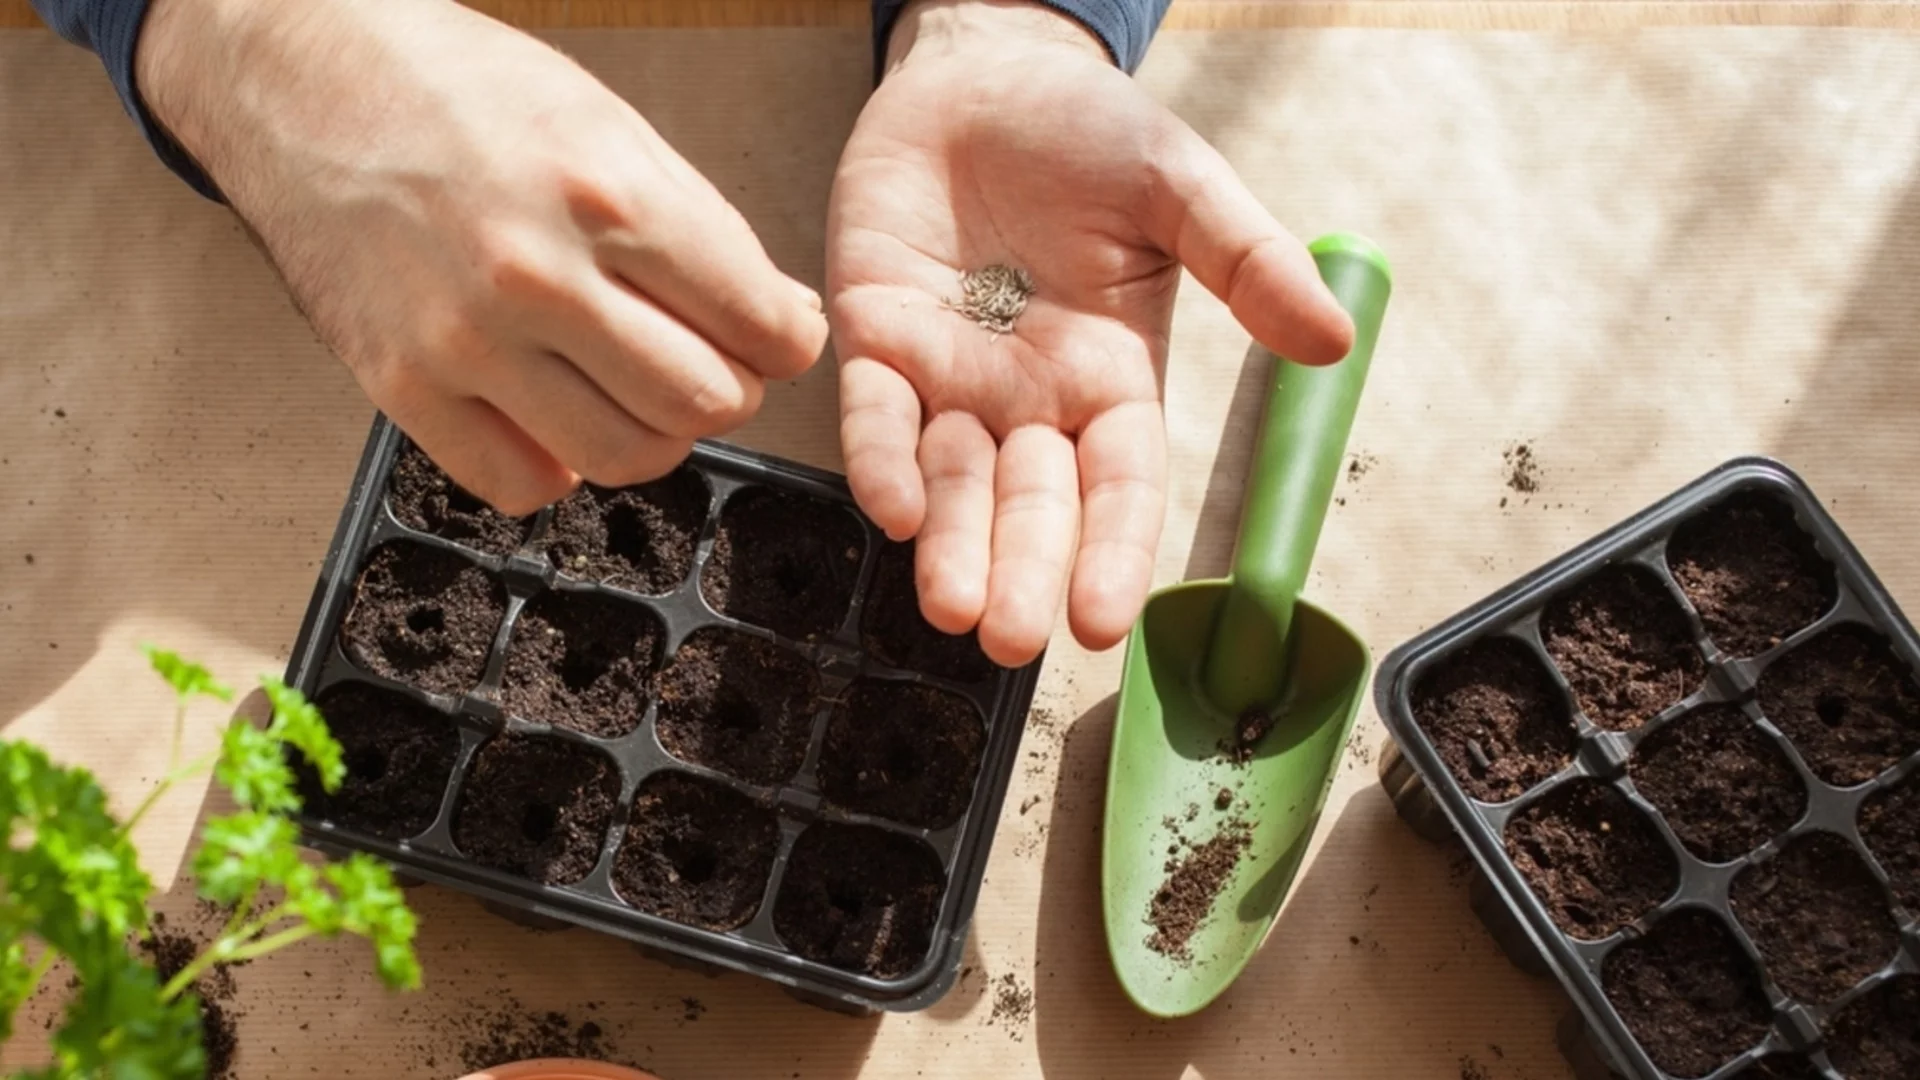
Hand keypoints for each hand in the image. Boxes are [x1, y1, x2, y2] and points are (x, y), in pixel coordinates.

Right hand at [137, 0, 827, 513]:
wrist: (304, 77)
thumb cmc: (460, 91)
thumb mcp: (610, 127)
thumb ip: (705, 230)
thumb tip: (785, 318)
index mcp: (606, 196)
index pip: (759, 325)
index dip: (785, 343)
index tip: (774, 339)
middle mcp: (537, 274)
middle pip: (703, 403)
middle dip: (727, 390)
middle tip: (708, 364)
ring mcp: (464, 339)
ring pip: (624, 456)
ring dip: (653, 436)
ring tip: (634, 391)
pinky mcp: (400, 385)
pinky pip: (520, 485)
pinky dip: (558, 468)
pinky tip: (555, 416)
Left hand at [827, 0, 1353, 666]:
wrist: (984, 73)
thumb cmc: (1089, 131)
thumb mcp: (1181, 189)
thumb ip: (1246, 261)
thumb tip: (1332, 339)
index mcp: (1111, 380)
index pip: (1119, 486)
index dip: (1114, 552)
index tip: (1104, 622)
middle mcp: (1029, 398)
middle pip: (1031, 504)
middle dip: (1021, 572)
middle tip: (1012, 640)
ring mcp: (948, 376)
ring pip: (951, 481)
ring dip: (949, 546)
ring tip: (950, 609)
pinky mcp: (875, 338)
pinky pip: (874, 413)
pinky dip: (880, 459)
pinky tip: (891, 509)